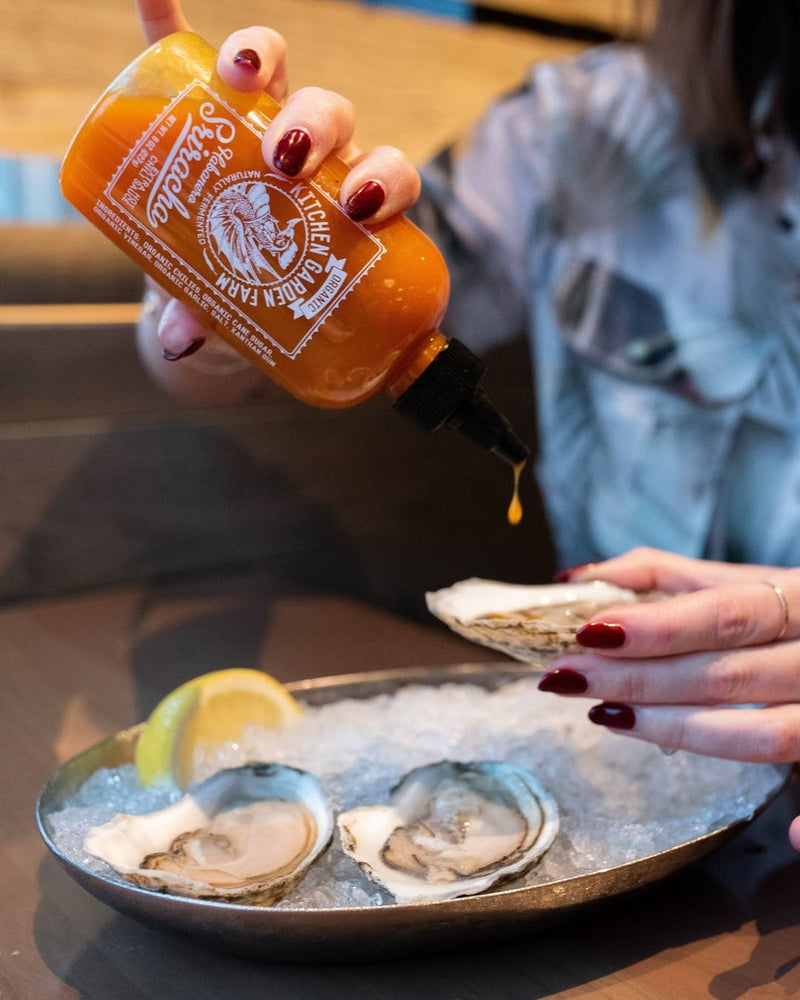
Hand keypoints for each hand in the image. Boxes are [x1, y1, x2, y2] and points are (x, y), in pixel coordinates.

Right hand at [133, 0, 418, 393]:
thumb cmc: (252, 296)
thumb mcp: (243, 313)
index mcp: (341, 203)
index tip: (360, 207)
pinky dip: (168, 20)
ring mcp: (260, 116)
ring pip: (278, 71)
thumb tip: (180, 342)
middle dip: (316, 126)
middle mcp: (312, 153)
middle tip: (285, 163)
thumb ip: (218, 323)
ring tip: (240, 76)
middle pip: (330, 114)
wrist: (220, 277)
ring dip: (260, 58)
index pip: (386, 173)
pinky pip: (190, 50)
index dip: (386, 180)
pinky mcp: (206, 100)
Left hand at [539, 547, 799, 848]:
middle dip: (640, 679)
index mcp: (797, 600)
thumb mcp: (744, 580)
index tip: (588, 633)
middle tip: (568, 677)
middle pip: (728, 675)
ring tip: (607, 717)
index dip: (657, 627)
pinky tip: (788, 836)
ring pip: (765, 734)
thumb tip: (580, 578)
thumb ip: (667, 576)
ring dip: (680, 731)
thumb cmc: (792, 613)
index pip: (724, 613)